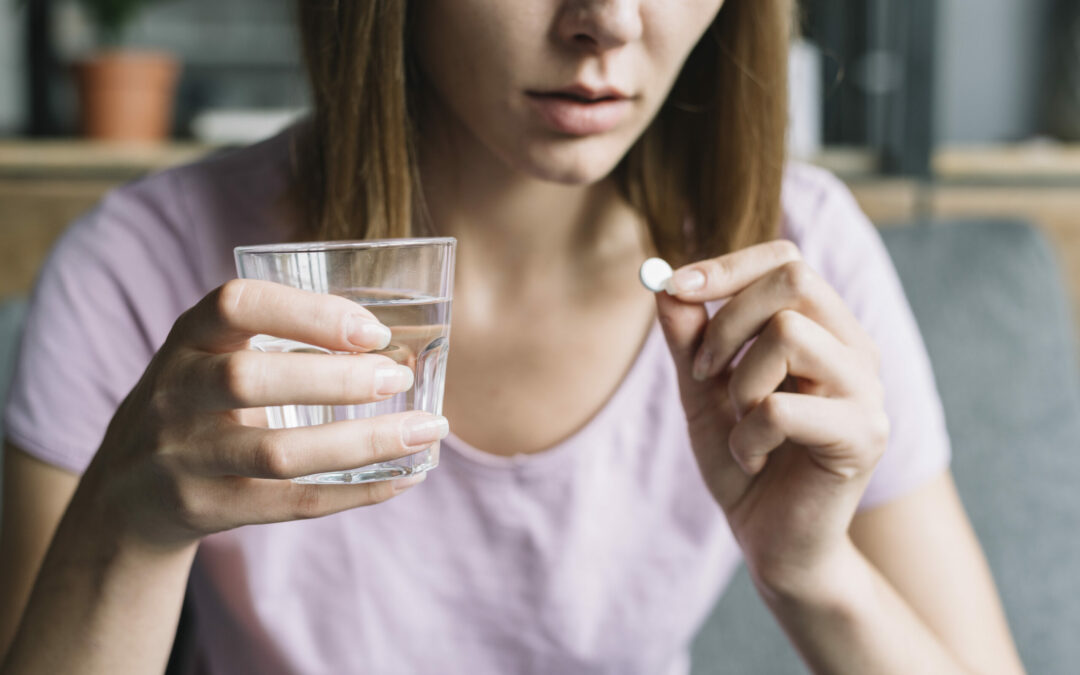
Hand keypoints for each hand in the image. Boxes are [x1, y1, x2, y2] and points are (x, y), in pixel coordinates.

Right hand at [80, 279, 448, 550]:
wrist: (126, 490)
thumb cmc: (199, 403)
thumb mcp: (212, 354)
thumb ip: (279, 339)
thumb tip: (394, 344)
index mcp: (188, 338)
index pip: (236, 305)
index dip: (306, 312)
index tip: (371, 329)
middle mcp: (176, 393)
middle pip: (250, 380)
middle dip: (336, 378)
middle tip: (398, 378)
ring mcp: (185, 456)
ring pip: (277, 453)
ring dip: (363, 442)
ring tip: (426, 429)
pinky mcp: (205, 508)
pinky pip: (290, 504)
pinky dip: (356, 492)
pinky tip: (405, 477)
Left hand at [654, 240, 888, 591]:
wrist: (772, 541)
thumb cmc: (744, 460)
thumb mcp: (702, 392)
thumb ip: (688, 340)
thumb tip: (665, 285)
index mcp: (823, 329)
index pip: (786, 261)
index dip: (727, 266)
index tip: (675, 288)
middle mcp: (854, 348)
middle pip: (795, 280)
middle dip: (727, 323)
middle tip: (703, 374)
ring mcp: (866, 390)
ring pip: (789, 334)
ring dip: (740, 382)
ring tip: (739, 423)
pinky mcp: (864, 435)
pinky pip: (782, 406)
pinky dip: (746, 435)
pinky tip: (750, 457)